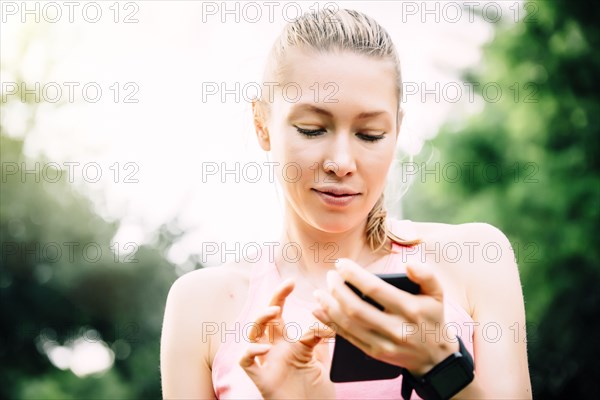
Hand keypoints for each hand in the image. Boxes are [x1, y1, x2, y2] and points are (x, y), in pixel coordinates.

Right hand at [239, 278, 335, 399]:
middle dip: (274, 299)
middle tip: (286, 286)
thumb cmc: (316, 394)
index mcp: (287, 344)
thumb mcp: (321, 359)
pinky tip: (263, 347)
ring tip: (274, 311)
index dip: (281, 296)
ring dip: (260, 320)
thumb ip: (319, 336)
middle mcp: (274, 351)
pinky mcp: (262, 381)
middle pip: (265, 319)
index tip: (292, 281)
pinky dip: (251, 352)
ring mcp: (266, 364)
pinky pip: (247, 363)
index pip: (279, 314)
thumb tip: (325, 310)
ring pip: (252, 335)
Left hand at [312, 258, 459, 376]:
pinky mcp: (374, 353)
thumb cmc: (432, 319)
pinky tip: (319, 310)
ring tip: (320, 291)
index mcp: (410, 310)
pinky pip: (347, 337)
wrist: (436, 359)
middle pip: (356, 308)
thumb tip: (409, 263)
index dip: (354, 275)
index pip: (375, 289)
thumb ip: (426, 275)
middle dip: (337, 289)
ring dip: (329, 306)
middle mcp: (396, 329)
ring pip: (348, 324)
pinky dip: (330, 323)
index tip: (341, 263)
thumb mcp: (437, 295)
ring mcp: (383, 343)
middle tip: (330, 275)